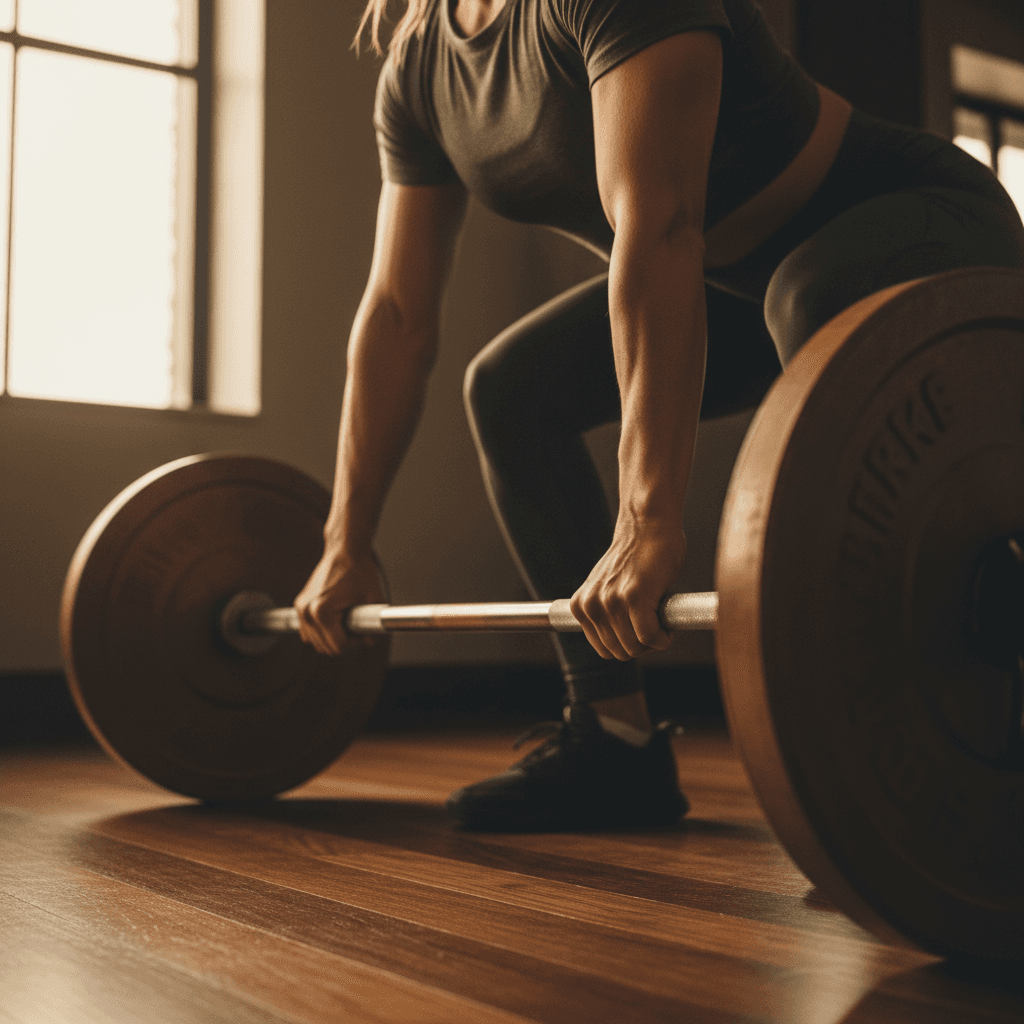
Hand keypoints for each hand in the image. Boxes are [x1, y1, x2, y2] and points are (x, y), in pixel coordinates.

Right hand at [293, 547, 385, 655]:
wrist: (344, 550)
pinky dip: (321, 631)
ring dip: (332, 638)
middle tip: (358, 627)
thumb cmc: (358, 569)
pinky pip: (308, 631)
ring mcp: (301, 609)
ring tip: (347, 622)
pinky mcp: (300, 605)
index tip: (364, 633)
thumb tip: (370, 642)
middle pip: (326, 647)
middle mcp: (307, 612)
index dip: (356, 644)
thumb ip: (374, 623)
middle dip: (344, 642)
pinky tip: (335, 620)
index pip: (338, 647)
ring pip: (316, 642)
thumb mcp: (374, 597)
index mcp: (322, 612)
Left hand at [569, 514, 686, 660]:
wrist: (648, 523)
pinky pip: (649, 637)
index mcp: (581, 605)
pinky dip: (663, 637)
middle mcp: (591, 605)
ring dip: (655, 641)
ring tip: (661, 620)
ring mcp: (610, 602)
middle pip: (620, 652)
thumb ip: (607, 613)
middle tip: (656, 626)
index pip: (604, 649)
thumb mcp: (608, 588)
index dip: (628, 645)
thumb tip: (622, 644)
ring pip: (635, 647)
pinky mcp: (633, 597)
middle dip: (642, 646)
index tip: (642, 632)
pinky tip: (668, 625)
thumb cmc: (638, 555)